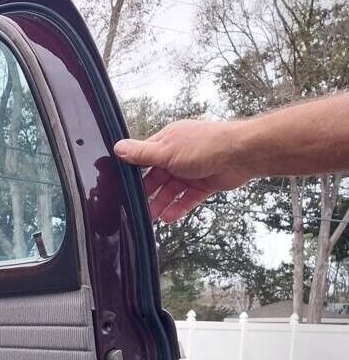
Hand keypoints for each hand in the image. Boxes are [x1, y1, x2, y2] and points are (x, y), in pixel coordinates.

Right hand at [113, 119, 253, 222]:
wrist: (242, 154)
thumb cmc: (207, 145)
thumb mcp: (166, 150)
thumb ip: (141, 153)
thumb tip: (118, 148)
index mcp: (168, 141)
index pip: (145, 158)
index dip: (134, 172)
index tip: (123, 186)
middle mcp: (179, 155)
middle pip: (157, 177)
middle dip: (147, 193)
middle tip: (136, 207)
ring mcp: (192, 170)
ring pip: (171, 190)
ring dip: (161, 204)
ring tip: (151, 218)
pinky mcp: (204, 183)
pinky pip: (187, 198)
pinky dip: (178, 208)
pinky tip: (168, 218)